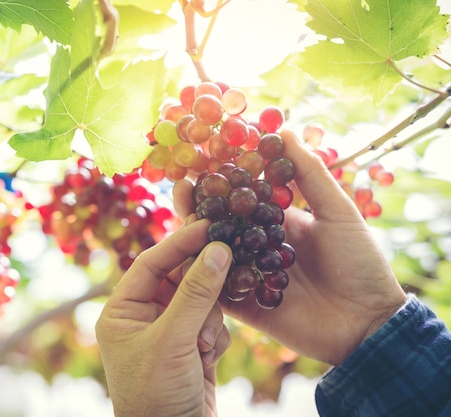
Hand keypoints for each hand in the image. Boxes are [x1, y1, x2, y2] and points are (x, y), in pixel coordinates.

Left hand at [96, 219, 232, 416]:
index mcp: (122, 310)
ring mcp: (169, 332)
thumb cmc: (157, 393)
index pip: (151, 262)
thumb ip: (196, 292)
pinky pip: (212, 323)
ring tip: (201, 346)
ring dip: (208, 319)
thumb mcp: (173, 339)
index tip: (209, 224)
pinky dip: (215, 337)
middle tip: (227, 263)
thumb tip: (218, 248)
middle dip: (201, 285)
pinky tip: (207, 359)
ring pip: (201, 300)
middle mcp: (143, 317)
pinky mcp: (191, 347)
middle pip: (180, 278)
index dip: (180, 241)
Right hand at [174, 129, 406, 364]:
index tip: (204, 157)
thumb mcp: (338, 212)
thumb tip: (283, 131)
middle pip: (221, 222)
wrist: (368, 323)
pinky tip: (185, 256)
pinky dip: (199, 274)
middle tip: (182, 184)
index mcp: (277, 222)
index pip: (243, 195)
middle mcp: (257, 245)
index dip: (224, 178)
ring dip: (194, 234)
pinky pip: (215, 288)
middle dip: (200, 203)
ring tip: (182, 213)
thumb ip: (309, 175)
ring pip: (212, 252)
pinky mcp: (243, 304)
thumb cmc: (360, 263)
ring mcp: (248, 275)